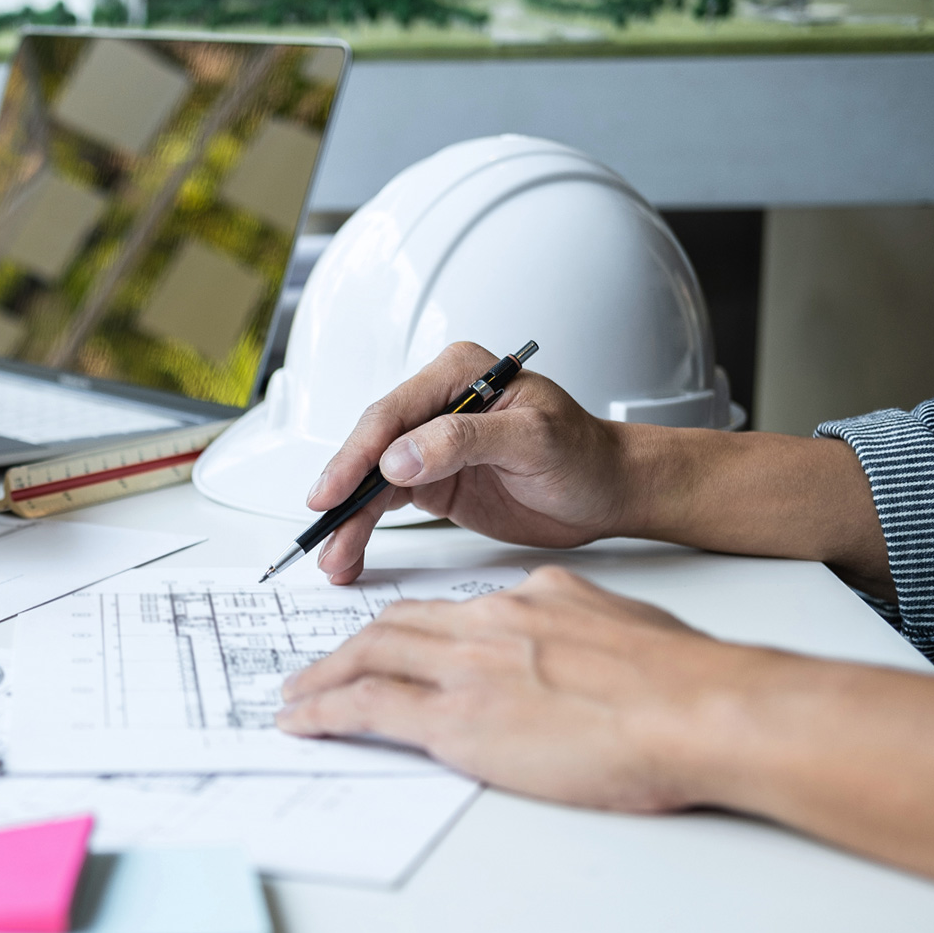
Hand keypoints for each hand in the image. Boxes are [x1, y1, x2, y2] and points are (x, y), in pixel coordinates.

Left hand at [275, 567, 737, 811]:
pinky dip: (323, 711)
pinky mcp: (457, 719)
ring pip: (368, 657)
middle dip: (350, 648)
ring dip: (322, 677)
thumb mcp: (626, 628)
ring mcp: (468, 669)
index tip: (390, 643)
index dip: (409, 628)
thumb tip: (576, 644)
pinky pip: (367, 707)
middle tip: (319, 667)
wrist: (701, 710)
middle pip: (396, 627)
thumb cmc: (686, 684)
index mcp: (531, 600)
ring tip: (294, 696)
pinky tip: (300, 722)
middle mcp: (489, 623)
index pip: (450, 610)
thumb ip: (585, 629)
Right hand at [309, 342, 631, 583]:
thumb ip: (465, 440)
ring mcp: (430, 446)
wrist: (608, 491)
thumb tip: (402, 456)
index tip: (336, 489)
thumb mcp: (534, 440)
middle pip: (372, 448)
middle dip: (344, 492)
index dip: (357, 453)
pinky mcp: (431, 481)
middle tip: (325, 528)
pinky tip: (350, 551)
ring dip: (350, 519)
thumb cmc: (585, 455)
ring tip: (335, 556)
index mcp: (459, 376)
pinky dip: (365, 529)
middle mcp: (437, 407)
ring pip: (372, 481)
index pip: (392, 413)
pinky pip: (385, 504)